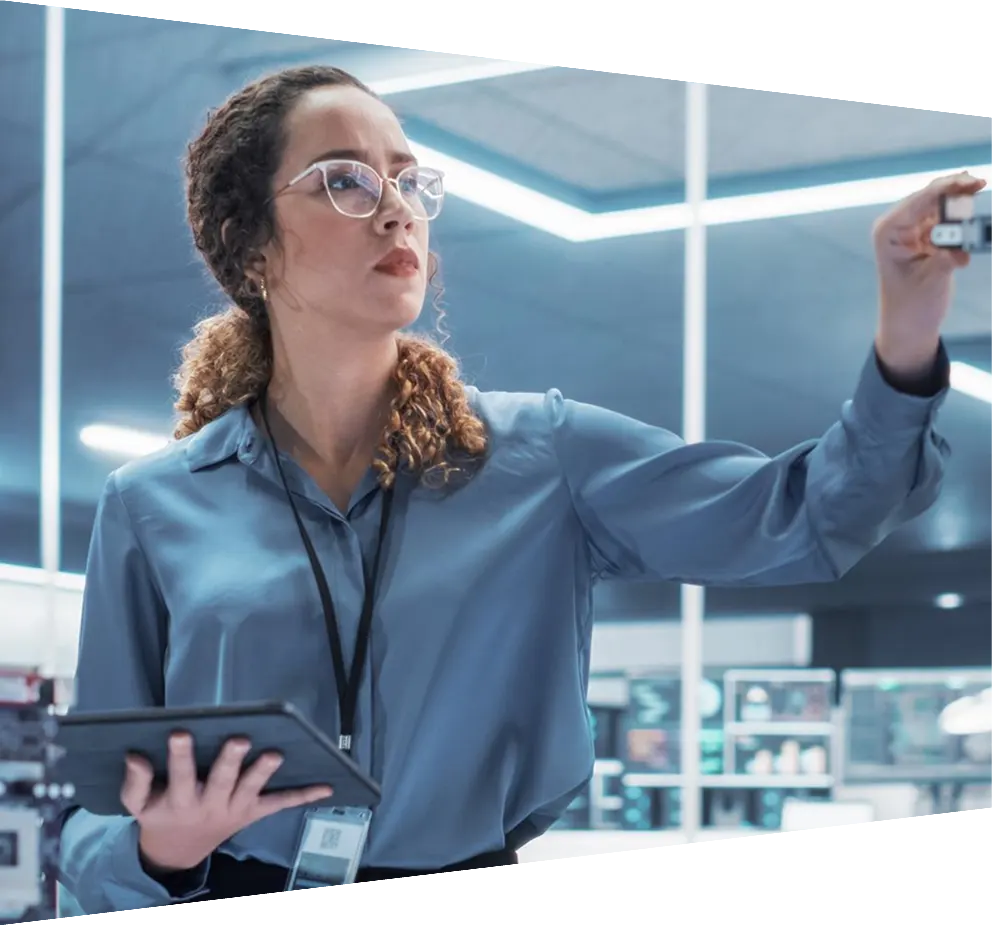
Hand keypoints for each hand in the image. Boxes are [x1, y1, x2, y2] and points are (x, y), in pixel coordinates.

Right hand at [121, 733, 332, 873]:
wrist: (179, 851)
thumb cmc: (160, 814)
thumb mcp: (139, 804)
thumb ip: (136, 782)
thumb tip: (135, 755)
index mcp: (179, 801)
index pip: (179, 776)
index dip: (180, 756)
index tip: (181, 732)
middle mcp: (209, 805)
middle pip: (220, 782)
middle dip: (230, 761)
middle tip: (239, 739)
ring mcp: (234, 809)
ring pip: (251, 790)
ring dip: (263, 773)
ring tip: (275, 754)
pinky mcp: (253, 812)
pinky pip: (279, 804)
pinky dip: (303, 796)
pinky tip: (326, 787)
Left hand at [872, 171, 986, 378]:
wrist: (910, 325)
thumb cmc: (912, 306)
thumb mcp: (932, 281)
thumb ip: (946, 256)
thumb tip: (960, 246)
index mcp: (888, 231)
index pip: (920, 200)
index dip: (947, 187)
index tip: (973, 182)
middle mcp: (898, 226)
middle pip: (932, 197)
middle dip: (957, 191)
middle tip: (981, 185)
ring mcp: (913, 230)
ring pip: (943, 206)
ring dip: (962, 210)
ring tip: (975, 215)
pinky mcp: (927, 238)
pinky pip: (950, 221)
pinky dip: (962, 228)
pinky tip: (964, 251)